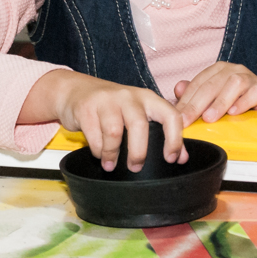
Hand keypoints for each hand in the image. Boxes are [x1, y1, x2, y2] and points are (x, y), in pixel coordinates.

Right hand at [20, 71, 187, 172]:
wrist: (75, 90)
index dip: (174, 139)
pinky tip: (99, 154)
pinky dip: (98, 151)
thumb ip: (160, 131)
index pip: (170, 115)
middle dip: (138, 152)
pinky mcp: (86, 108)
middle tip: (135, 167)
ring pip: (114, 133)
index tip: (171, 158)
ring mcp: (106, 100)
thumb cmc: (112, 106)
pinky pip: (95, 137)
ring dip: (112, 154)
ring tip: (110, 164)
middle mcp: (128, 96)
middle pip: (139, 125)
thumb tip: (181, 157)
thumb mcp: (137, 113)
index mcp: (147, 98)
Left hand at [173, 62, 256, 123]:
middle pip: (212, 84)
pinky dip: (243, 102)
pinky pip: (255, 93)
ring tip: (209, 118)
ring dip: (220, 102)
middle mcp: (235, 70)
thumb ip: (194, 96)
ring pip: (234, 84)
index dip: (186, 100)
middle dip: (197, 104)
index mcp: (219, 70)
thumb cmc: (236, 110)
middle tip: (187, 120)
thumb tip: (178, 88)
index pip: (198, 83)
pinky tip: (234, 113)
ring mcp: (252, 79)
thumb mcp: (212, 105)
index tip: (177, 117)